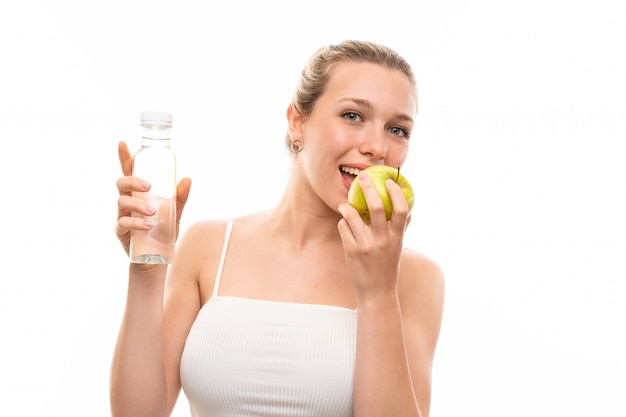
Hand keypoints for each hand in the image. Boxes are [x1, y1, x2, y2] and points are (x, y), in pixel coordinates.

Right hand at [114, 141, 191, 255]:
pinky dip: (136, 223)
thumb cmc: (163, 231)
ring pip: (121, 203)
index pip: (129, 172)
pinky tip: (148, 225)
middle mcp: (127, 202)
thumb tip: (187, 179)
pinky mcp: (121, 232)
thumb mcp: (175, 213)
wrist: (157, 257)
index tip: (122, 143)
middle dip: (132, 181)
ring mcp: (122, 216)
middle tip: (148, 186)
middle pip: (121, 183)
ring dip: (137, 205)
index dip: (124, 158)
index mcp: (138, 193)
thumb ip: (180, 197)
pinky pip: (123, 223)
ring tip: (153, 212)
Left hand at [337, 172, 410, 301]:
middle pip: (377, 207)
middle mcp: (383, 240)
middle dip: (368, 188)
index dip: (396, 192)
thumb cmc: (388, 267)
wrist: (377, 293)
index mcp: (397, 237)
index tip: (389, 182)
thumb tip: (408, 211)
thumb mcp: (398, 248)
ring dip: (346, 206)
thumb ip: (401, 229)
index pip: (402, 209)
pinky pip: (343, 228)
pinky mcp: (351, 251)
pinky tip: (343, 223)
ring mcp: (366, 246)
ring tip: (344, 204)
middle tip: (362, 177)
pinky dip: (342, 222)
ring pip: (353, 216)